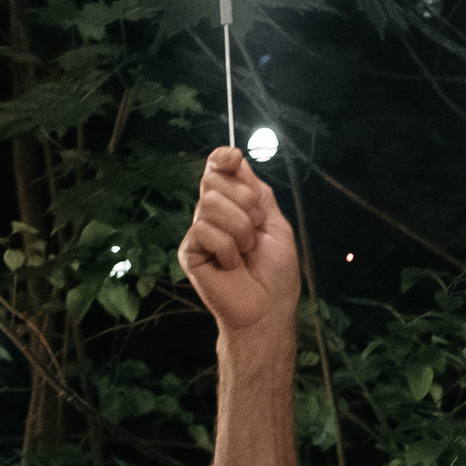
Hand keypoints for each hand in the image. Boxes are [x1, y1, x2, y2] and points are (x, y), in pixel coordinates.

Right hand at [178, 147, 298, 340]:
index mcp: (233, 205)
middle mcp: (212, 215)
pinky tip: (231, 265)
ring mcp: (199, 233)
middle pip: (213, 180)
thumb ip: (257, 191)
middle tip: (257, 227)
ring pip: (210, 204)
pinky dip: (227, 248)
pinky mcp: (188, 252)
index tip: (234, 158)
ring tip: (246, 252)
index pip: (217, 169)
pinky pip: (204, 230)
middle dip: (245, 200)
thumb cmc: (276, 272)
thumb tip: (236, 157)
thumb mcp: (275, 223)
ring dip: (240, 228)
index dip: (222, 158)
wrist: (268, 307)